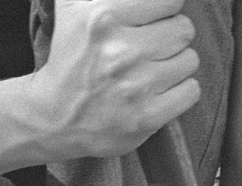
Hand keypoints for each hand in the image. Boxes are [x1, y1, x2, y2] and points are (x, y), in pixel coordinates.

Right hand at [30, 0, 199, 159]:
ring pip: (189, 60)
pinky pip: (191, 91)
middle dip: (169, 37)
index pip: (170, 1)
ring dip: (174, 65)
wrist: (51, 118)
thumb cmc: (68, 60)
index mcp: (103, 18)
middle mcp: (121, 52)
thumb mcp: (72, 9)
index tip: (150, 22)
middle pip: (184, 29)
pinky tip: (158, 91)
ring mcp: (136, 87)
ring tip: (151, 71)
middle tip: (150, 48)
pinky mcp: (146, 117)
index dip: (162, 11)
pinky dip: (179, 91)